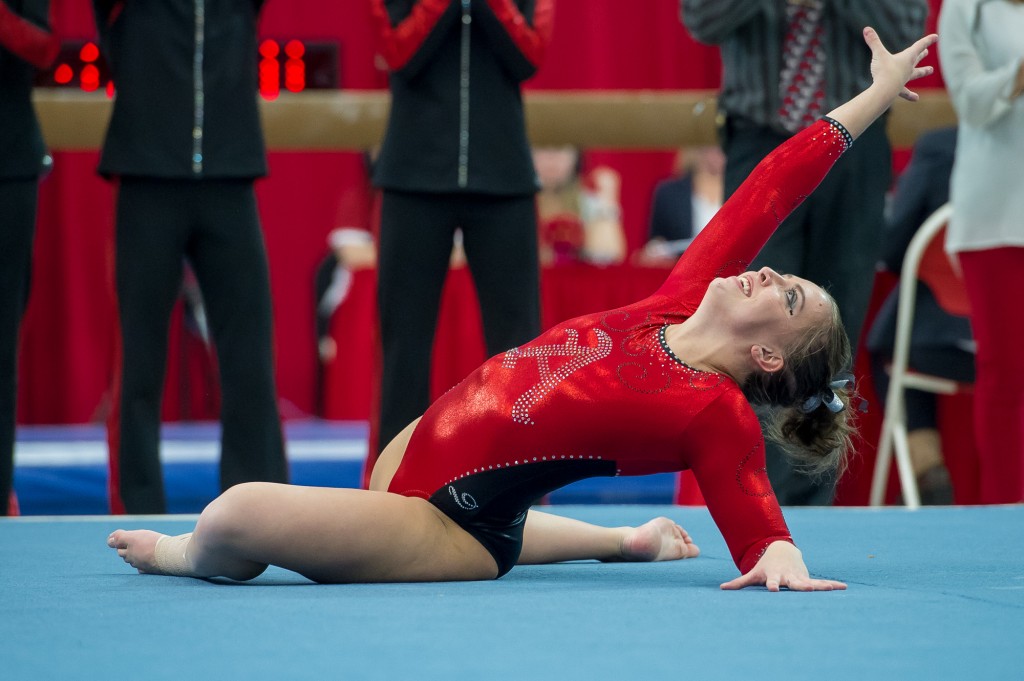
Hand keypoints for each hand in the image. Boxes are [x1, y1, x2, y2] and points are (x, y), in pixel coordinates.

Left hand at [720, 541, 846, 591]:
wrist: (781, 552)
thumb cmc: (765, 567)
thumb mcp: (753, 574)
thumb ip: (739, 583)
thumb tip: (721, 588)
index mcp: (774, 576)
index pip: (772, 582)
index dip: (772, 585)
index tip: (773, 589)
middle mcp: (788, 577)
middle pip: (794, 583)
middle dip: (799, 586)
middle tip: (806, 590)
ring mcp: (799, 578)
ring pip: (811, 583)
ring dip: (820, 586)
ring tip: (833, 589)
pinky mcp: (808, 579)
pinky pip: (821, 583)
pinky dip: (831, 585)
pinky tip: (844, 587)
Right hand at [865, 26, 936, 102]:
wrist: (884, 91)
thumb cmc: (884, 71)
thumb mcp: (878, 54)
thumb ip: (873, 42)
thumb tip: (866, 29)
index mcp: (907, 58)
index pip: (919, 46)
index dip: (927, 40)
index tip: (936, 37)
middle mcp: (908, 68)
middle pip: (917, 59)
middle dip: (921, 54)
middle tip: (927, 52)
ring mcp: (904, 79)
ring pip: (915, 74)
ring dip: (923, 71)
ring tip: (930, 70)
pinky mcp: (899, 89)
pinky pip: (906, 92)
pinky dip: (910, 95)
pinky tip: (916, 98)